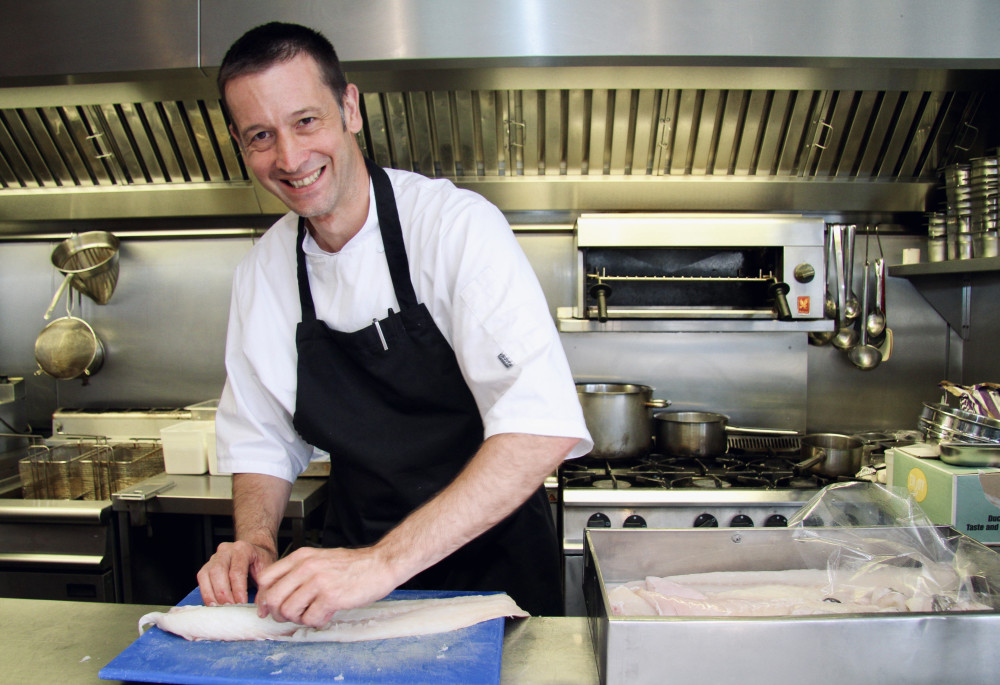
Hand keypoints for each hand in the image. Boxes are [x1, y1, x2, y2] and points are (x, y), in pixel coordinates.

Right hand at [196, 540, 277, 605]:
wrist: (254, 553)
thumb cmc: (260, 562)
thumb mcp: (267, 571)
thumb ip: (263, 587)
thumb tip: (259, 606)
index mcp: (243, 549)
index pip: (237, 570)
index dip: (238, 589)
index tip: (241, 603)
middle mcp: (226, 550)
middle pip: (218, 571)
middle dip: (223, 593)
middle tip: (230, 607)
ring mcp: (215, 557)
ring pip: (206, 574)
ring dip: (212, 594)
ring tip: (221, 608)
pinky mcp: (208, 565)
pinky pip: (202, 578)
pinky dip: (206, 593)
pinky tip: (214, 603)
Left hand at [254, 546, 396, 626]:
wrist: (381, 564)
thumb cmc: (352, 565)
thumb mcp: (319, 559)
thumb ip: (297, 572)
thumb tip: (274, 596)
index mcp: (301, 557)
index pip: (266, 578)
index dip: (263, 597)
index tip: (268, 608)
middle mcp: (307, 567)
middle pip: (272, 598)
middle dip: (278, 613)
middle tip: (291, 616)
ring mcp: (318, 582)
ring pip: (288, 611)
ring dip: (299, 618)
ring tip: (313, 613)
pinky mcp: (331, 597)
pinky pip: (310, 619)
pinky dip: (316, 622)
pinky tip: (327, 614)